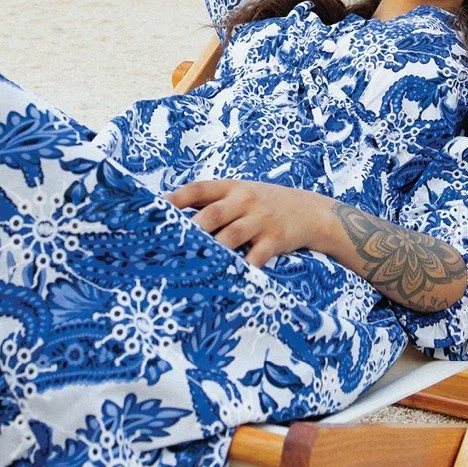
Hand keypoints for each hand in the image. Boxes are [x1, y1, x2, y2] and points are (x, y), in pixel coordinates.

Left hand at [162, 178, 332, 268]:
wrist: (310, 211)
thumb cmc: (266, 204)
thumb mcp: (243, 194)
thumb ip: (215, 202)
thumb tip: (175, 216)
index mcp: (232, 188)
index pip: (199, 189)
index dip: (177, 198)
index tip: (156, 210)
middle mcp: (245, 201)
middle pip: (213, 214)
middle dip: (192, 228)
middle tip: (169, 243)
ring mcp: (261, 221)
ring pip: (231, 236)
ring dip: (212, 250)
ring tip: (192, 264)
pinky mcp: (275, 240)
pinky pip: (256, 257)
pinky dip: (243, 268)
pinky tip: (229, 278)